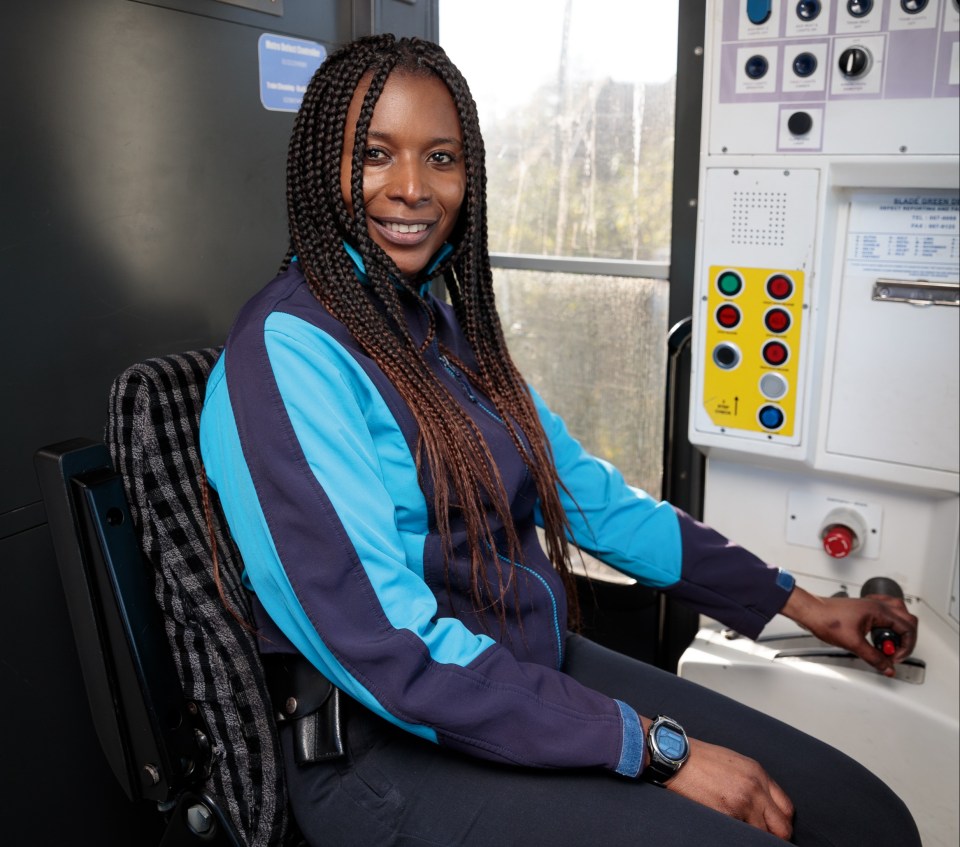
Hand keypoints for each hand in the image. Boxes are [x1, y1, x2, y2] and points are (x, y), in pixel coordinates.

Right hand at [666, 736, 794, 839]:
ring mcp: (743, 802)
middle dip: (775, 836)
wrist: (675, 756)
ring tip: (741, 829)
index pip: (787, 808)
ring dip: (754, 836)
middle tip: (762, 836)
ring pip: (763, 835)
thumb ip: (753, 781)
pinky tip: (727, 827)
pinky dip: (737, 835)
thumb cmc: (700, 759)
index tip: (772, 827)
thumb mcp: (733, 762)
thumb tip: (764, 804)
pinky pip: (742, 834)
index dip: (781, 822)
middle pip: (782, 827)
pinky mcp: (727, 813)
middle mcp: (755, 788)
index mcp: (758, 773)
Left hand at [780, 586, 917, 675]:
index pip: (908, 628)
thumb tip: (888, 667)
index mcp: (878, 610)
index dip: (906, 646)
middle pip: (908, 620)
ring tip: (886, 644)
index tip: (894, 657)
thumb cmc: (826, 619)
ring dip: (899, 630)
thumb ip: (874, 657)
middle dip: (906, 639)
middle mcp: (877, 605)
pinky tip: (880, 635)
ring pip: (898, 614)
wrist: (810, 612)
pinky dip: (888, 625)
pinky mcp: (864, 609)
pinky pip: (886, 613)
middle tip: (893, 652)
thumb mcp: (853, 643)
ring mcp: (870, 605)